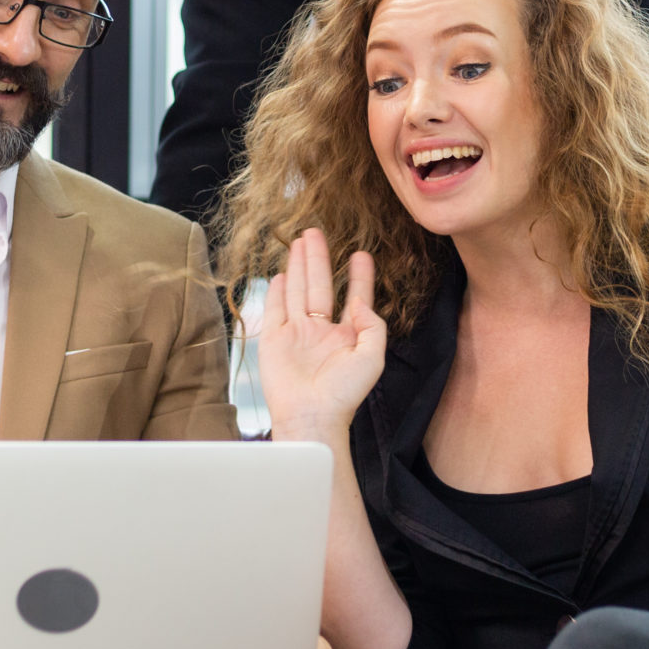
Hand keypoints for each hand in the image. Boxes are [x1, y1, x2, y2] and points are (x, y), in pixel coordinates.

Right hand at [256, 228, 386, 440]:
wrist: (310, 416)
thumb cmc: (343, 394)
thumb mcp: (372, 359)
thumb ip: (372, 327)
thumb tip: (360, 304)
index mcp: (346, 336)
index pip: (354, 297)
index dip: (359, 277)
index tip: (362, 255)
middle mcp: (321, 331)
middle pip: (319, 285)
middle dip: (320, 258)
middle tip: (317, 232)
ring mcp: (296, 334)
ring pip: (297, 290)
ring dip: (299, 265)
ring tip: (301, 241)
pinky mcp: (275, 340)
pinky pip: (276, 308)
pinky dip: (277, 290)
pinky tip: (281, 272)